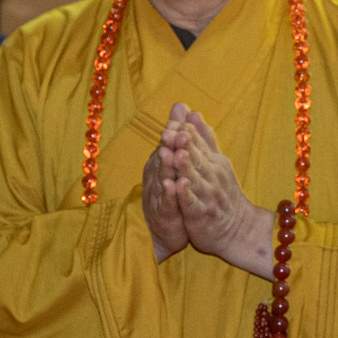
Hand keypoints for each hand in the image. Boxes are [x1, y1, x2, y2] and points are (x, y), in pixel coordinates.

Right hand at [142, 110, 188, 262]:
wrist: (169, 231)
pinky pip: (165, 203)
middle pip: (162, 157)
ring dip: (165, 165)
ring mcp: (158, 195)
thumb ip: (179, 134)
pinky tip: (172, 185)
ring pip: (161, 178)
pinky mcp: (163, 214)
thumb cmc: (173, 193)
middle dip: (168, 143)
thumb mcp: (176, 162)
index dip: (173, 130)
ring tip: (170, 153)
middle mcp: (157, 176)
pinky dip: (168, 194)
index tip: (180, 115)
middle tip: (173, 129)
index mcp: (161, 162)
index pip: (167, 143)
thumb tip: (181, 105)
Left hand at [161, 104, 272, 276]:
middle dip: (184, 145)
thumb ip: (205, 139)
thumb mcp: (218, 162)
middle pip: (196, 158)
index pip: (198, 144)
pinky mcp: (201, 215)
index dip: (186, 133)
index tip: (174, 120)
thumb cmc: (224, 195)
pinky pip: (192, 203)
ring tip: (176, 153)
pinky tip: (179, 185)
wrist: (239, 229)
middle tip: (170, 131)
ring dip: (184, 166)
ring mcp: (207, 195)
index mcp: (213, 162)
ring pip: (194, 178)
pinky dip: (186, 194)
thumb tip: (193, 113)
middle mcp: (212, 176)